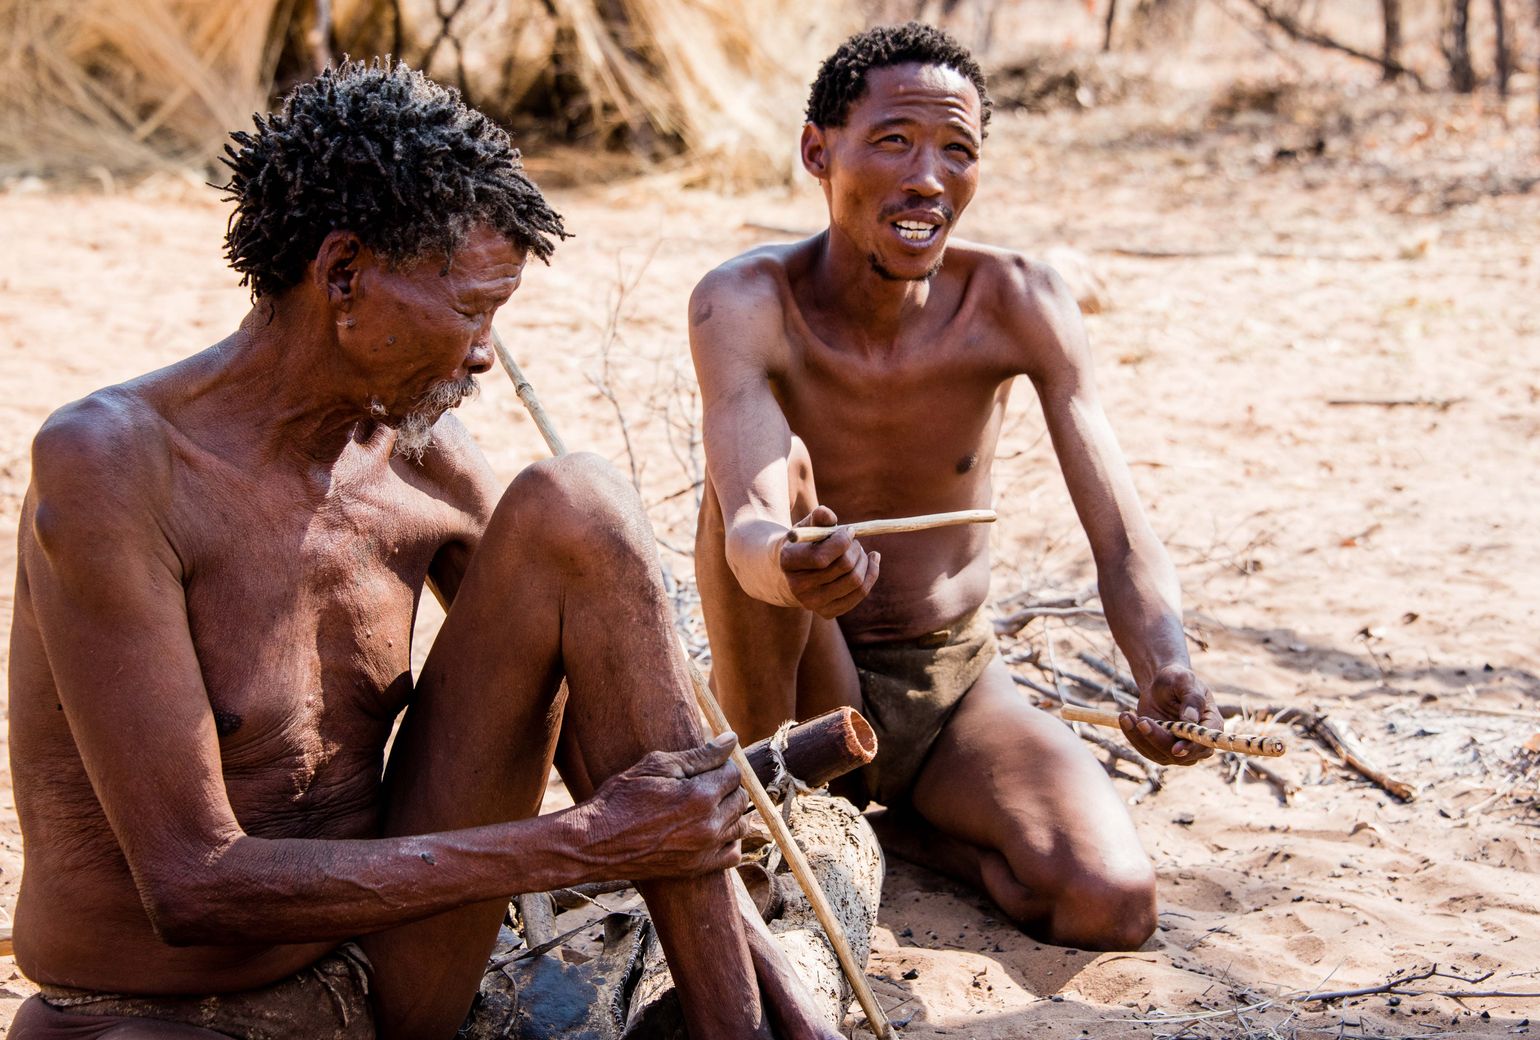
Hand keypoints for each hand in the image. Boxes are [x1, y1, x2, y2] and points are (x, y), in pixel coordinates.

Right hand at [573, 734, 749, 880]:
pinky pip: (733, 854)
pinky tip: (709, 830)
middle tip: (699, 785)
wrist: (597, 841)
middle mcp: (709, 825)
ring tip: (704, 806)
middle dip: (725, 787)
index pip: (734, 773)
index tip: (701, 768)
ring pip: (741, 824)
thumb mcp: (658, 765)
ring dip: (729, 812)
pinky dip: (728, 840)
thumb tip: (732, 739)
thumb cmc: (623, 797)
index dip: (719, 765)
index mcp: (701, 796)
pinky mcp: (698, 868)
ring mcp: (705, 850)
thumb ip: (701, 754)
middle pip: (741, 797)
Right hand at [778, 506, 879, 618]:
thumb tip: (828, 514)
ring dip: (864, 560)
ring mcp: (813, 604)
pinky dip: (871, 574)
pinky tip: (871, 561)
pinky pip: (860, 594)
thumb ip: (818, 517)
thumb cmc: (802, 545)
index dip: (842, 541)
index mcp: (788, 562)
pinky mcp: (827, 612)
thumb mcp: (806, 528)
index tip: (849, 530)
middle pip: (843, 568)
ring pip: (855, 581)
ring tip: (859, 550)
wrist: (789, 574)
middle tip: (855, 540)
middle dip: (856, 548)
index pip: (821, 557)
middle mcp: (798, 588)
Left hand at [1119, 665, 1222, 765]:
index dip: (1191, 748)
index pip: (1204, 743)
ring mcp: (1178, 749)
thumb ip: (1191, 699)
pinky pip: (1145, 749)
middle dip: (1157, 738)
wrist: (1161, 685)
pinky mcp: (1159, 748)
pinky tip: (1126, 718)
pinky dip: (1132, 735)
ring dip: (1140, 736)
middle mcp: (1197, 743)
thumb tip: (1190, 719)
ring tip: (1127, 715)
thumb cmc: (1177, 680)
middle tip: (1141, 720)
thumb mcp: (1185, 681)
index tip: (1175, 748)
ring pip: (1159, 754)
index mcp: (1210, 725)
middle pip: (1179, 754)